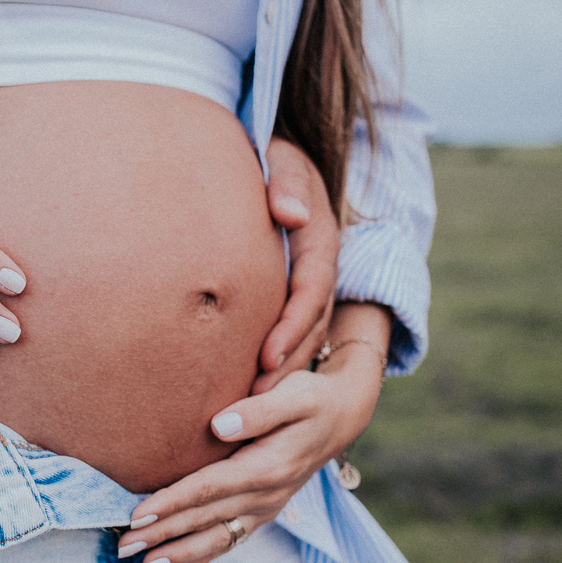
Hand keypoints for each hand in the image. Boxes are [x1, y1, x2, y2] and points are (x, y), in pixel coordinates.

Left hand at [118, 303, 390, 562]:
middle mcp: (267, 494)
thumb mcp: (295, 394)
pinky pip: (233, 540)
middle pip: (207, 518)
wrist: (342, 415)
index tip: (137, 513)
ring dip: (180, 553)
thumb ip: (259, 409)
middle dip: (164, 534)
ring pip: (218, 537)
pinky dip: (206, 558)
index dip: (173, 501)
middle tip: (123, 546)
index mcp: (268, 467)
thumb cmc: (312, 397)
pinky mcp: (265, 510)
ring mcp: (267, 507)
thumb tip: (220, 424)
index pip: (210, 488)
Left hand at [257, 137, 339, 391]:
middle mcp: (319, 266)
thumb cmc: (268, 154)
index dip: (292, 326)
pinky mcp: (290, 293)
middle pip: (310, 325)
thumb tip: (291, 214)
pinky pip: (287, 331)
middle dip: (286, 365)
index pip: (312, 289)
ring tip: (249, 408)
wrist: (268, 157)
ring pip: (303, 335)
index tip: (266, 356)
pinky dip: (271, 360)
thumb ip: (284, 179)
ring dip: (281, 373)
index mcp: (320, 237)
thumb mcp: (280, 155)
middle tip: (255, 402)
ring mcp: (307, 282)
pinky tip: (241, 388)